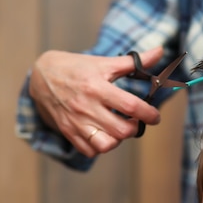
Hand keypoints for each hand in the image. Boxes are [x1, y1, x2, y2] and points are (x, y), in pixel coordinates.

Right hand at [29, 46, 163, 156]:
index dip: (148, 114)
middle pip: (121, 130)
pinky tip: (104, 134)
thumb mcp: (103, 62)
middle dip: (135, 128)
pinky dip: (101, 147)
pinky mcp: (68, 132)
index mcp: (97, 87)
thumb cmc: (77, 68)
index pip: (130, 106)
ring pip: (106, 145)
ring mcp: (76, 122)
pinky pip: (90, 151)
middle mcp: (86, 107)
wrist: (41, 75)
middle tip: (135, 121)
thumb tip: (160, 51)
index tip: (154, 116)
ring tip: (119, 129)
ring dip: (118, 140)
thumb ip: (133, 62)